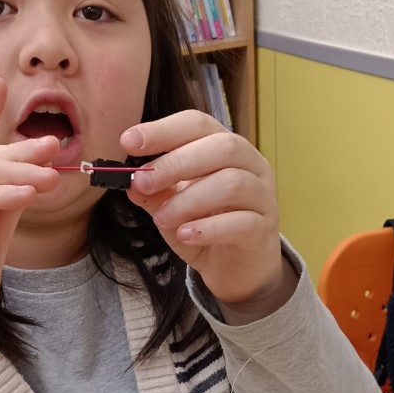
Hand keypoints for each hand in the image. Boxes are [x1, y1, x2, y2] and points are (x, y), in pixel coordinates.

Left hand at [121, 111, 295, 318]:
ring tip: (160, 219)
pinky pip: (241, 222)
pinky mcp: (264, 229)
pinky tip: (185, 234)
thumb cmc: (204, 226)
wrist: (234, 268)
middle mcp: (251, 164)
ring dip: (188, 200)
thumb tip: (130, 181)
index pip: (198, 124)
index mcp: (225, 148)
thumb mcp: (170, 206)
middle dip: (175, 162)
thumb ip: (153, 191)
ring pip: (232, 183)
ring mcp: (262, 196)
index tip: (128, 142)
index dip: (163, 130)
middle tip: (142, 182)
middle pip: (222, 146)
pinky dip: (208, 228)